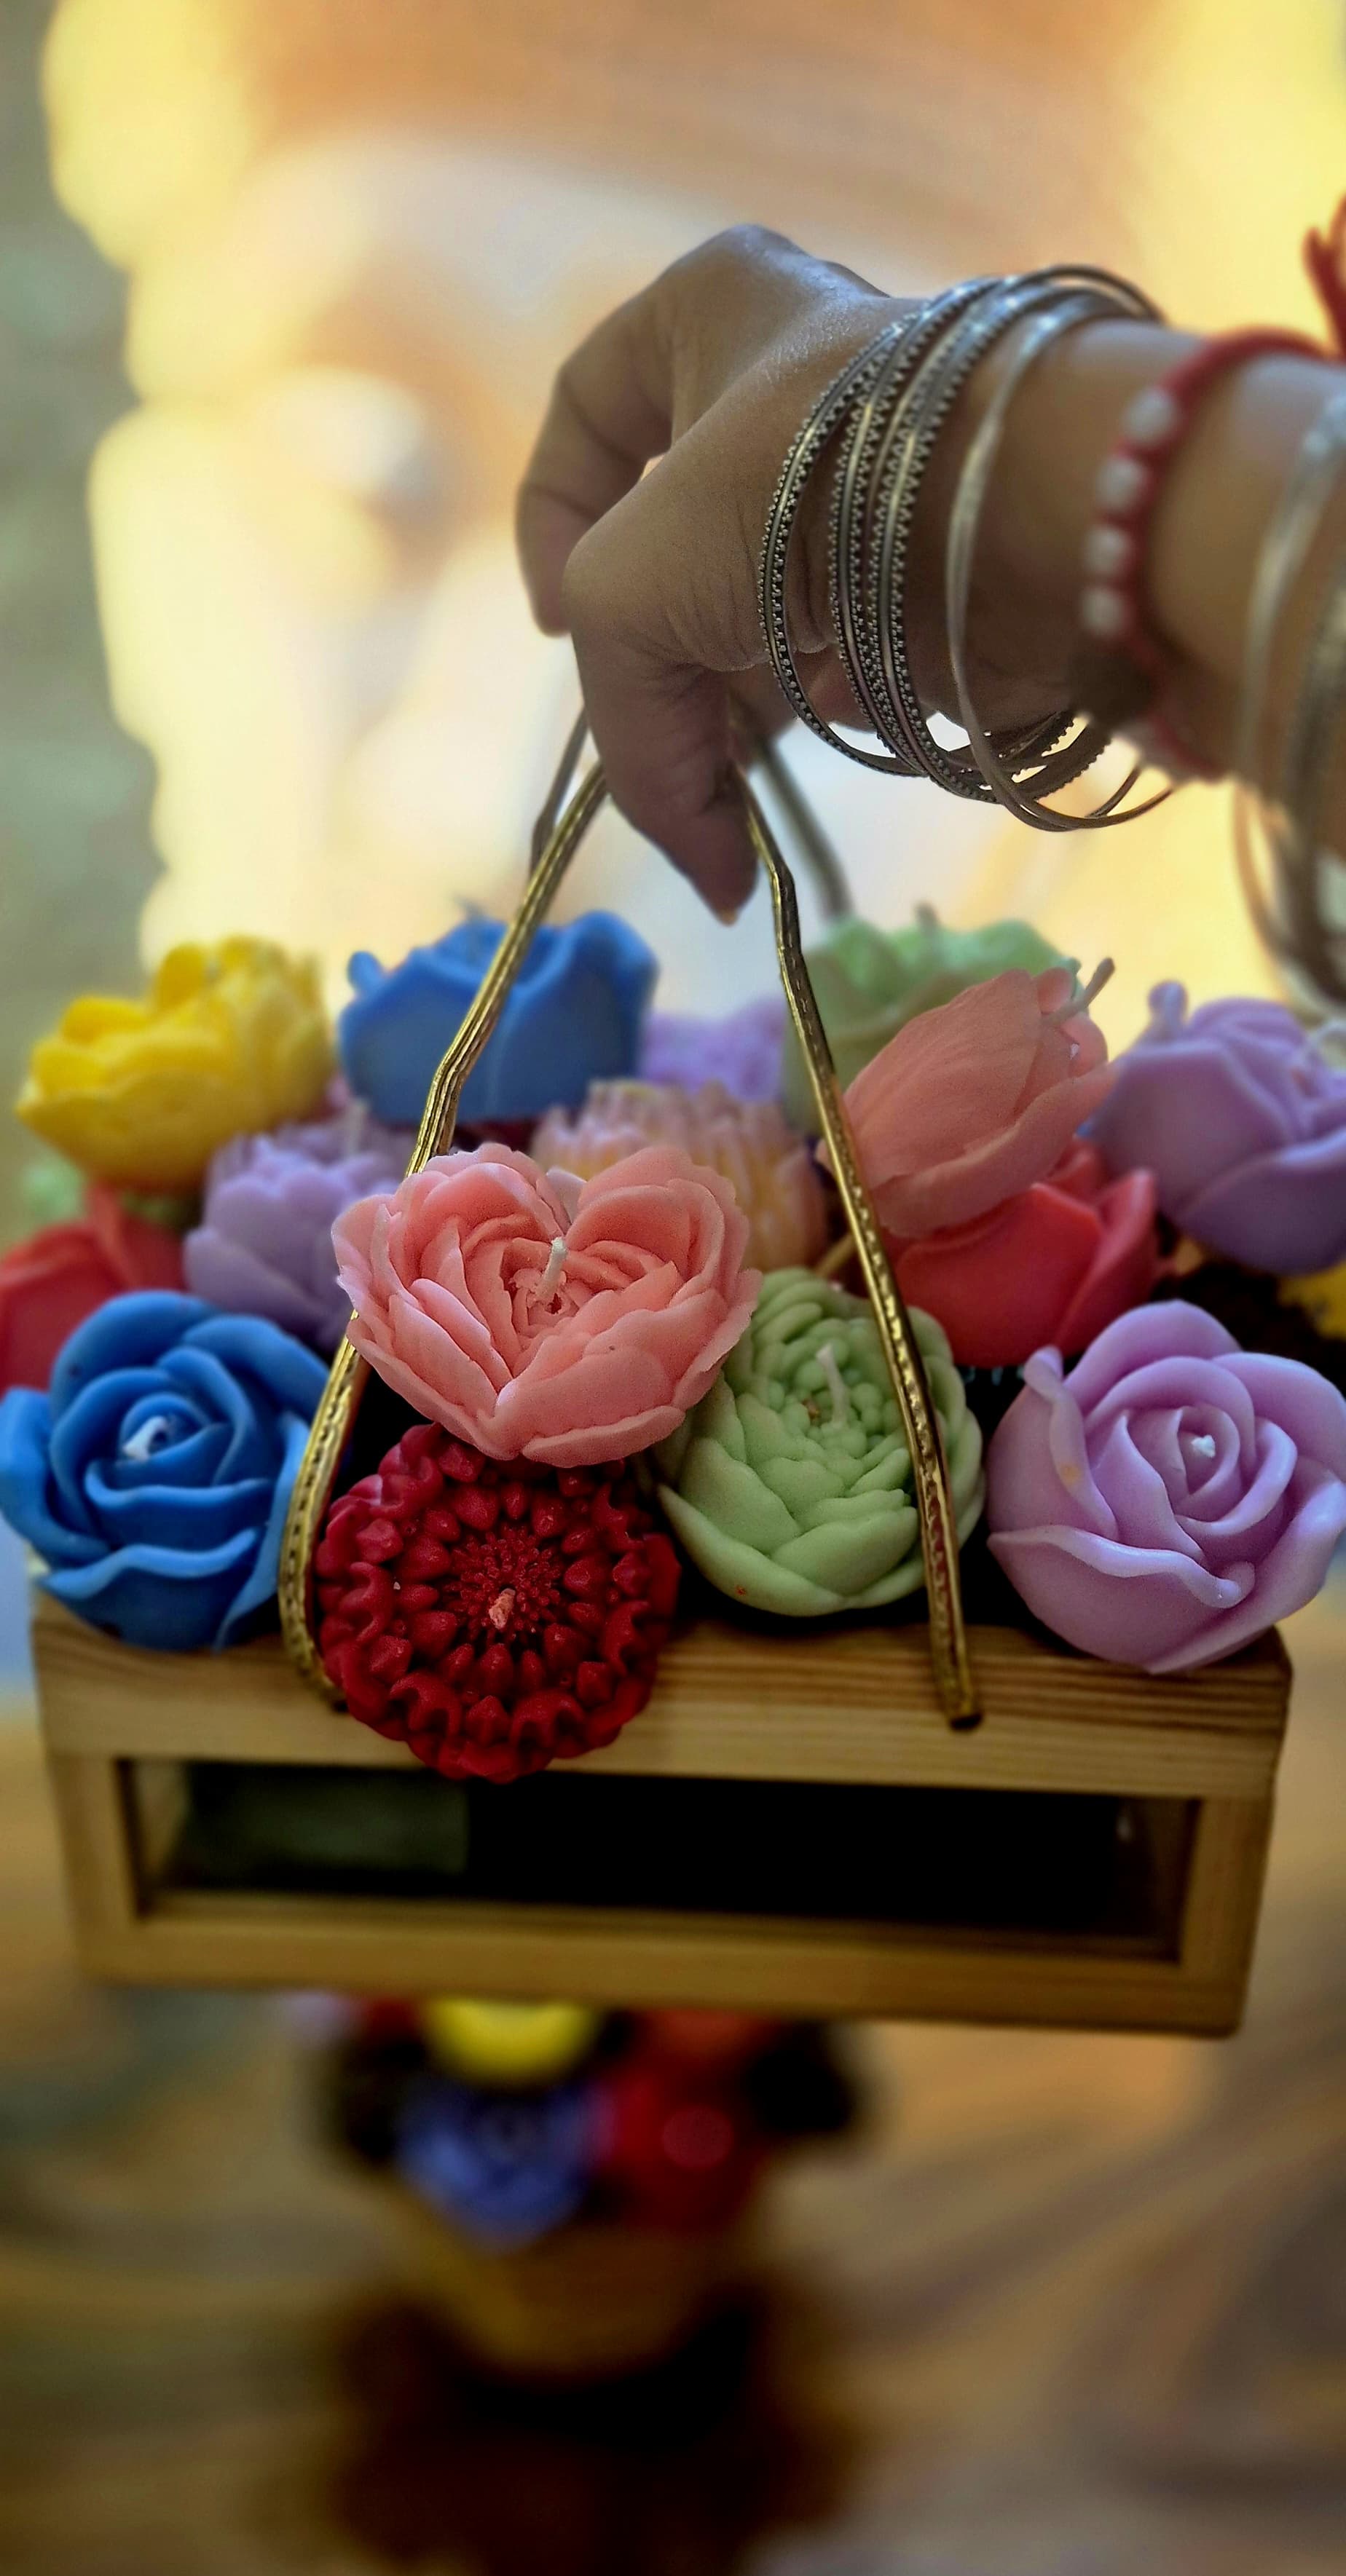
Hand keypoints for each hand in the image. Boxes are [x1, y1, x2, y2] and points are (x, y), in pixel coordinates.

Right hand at [516, 226, 902, 914]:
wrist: (1014, 514)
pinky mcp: (936, 557)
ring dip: (741, 705)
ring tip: (739, 783)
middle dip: (660, 659)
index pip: (585, 408)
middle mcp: (797, 374)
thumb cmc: (795, 494)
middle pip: (674, 539)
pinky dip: (828, 701)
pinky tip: (837, 719)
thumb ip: (622, 718)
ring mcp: (871, 470)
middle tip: (665, 748)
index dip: (550, 525)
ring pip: (762, 607)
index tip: (562, 626)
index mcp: (712, 308)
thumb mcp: (628, 594)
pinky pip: (850, 644)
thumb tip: (708, 863)